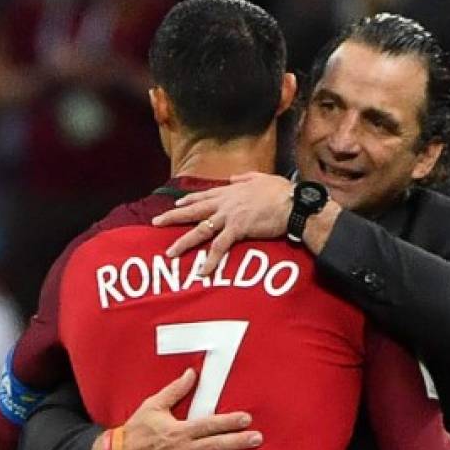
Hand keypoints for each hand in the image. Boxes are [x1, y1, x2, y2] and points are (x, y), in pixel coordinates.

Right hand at [97, 368, 262, 449]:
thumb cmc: (137, 430)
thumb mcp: (153, 405)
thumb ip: (175, 390)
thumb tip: (192, 373)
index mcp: (180, 430)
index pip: (210, 425)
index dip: (229, 421)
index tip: (246, 419)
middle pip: (216, 445)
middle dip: (238, 442)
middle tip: (257, 439)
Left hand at [152, 173, 293, 274]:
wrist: (293, 203)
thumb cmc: (282, 191)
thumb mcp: (261, 177)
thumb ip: (245, 177)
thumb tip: (234, 178)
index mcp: (231, 191)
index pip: (205, 195)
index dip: (189, 200)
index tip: (176, 203)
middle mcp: (226, 202)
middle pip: (194, 209)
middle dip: (173, 216)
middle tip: (155, 222)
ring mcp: (230, 216)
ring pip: (201, 229)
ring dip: (184, 242)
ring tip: (170, 253)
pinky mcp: (238, 229)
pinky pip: (220, 247)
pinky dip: (211, 260)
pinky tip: (202, 271)